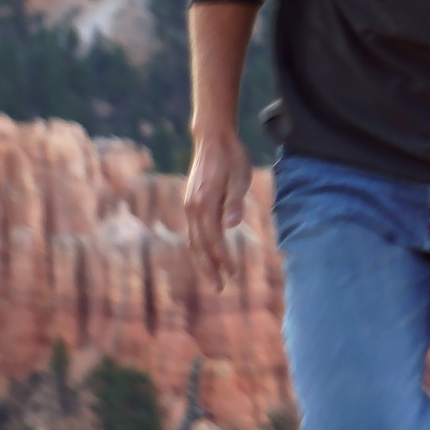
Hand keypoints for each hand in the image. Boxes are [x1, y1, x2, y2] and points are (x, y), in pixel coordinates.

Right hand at [184, 131, 252, 291]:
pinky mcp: (191, 204)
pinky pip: (194, 232)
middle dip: (209, 268)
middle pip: (198, 245)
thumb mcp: (240, 178)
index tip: (234, 273)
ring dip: (203, 262)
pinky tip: (209, 258)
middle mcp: (192, 207)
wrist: (213, 140)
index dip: (223, 258)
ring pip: (193, 241)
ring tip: (214, 280)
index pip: (213, 238)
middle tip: (219, 289)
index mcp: (204, 202)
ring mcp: (189, 206)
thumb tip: (232, 225)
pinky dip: (200, 249)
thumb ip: (236, 202)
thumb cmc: (232, 158)